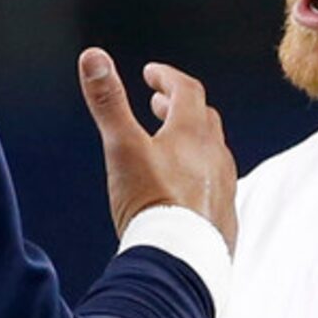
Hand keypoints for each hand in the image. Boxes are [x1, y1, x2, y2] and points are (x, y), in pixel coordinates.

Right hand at [77, 49, 236, 248]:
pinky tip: (185, 189)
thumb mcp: (122, 147)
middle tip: (160, 103)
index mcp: (191, 133)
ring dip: (192, 140)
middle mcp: (214, 156)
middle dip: (180, 106)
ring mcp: (222, 186)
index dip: (168, 76)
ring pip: (212, 151)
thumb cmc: (152, 204)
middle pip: (203, 118)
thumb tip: (94, 58)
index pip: (187, 89)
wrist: (179, 259)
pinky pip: (215, 185)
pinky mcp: (222, 216)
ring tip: (171, 145)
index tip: (152, 74)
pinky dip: (199, 174)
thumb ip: (108, 103)